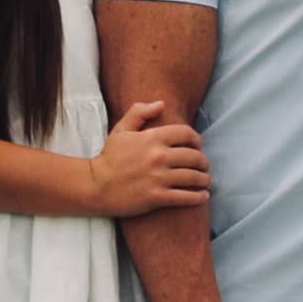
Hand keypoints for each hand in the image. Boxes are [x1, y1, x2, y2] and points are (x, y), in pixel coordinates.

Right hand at [84, 100, 210, 217]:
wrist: (96, 185)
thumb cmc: (109, 158)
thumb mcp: (121, 130)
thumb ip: (139, 112)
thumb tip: (161, 104)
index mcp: (152, 138)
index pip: (186, 134)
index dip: (197, 139)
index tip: (199, 146)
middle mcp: (158, 156)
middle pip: (194, 157)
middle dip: (204, 162)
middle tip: (204, 166)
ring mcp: (159, 178)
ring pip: (193, 177)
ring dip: (204, 179)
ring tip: (206, 181)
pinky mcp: (157, 197)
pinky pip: (185, 197)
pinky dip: (198, 197)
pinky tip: (203, 196)